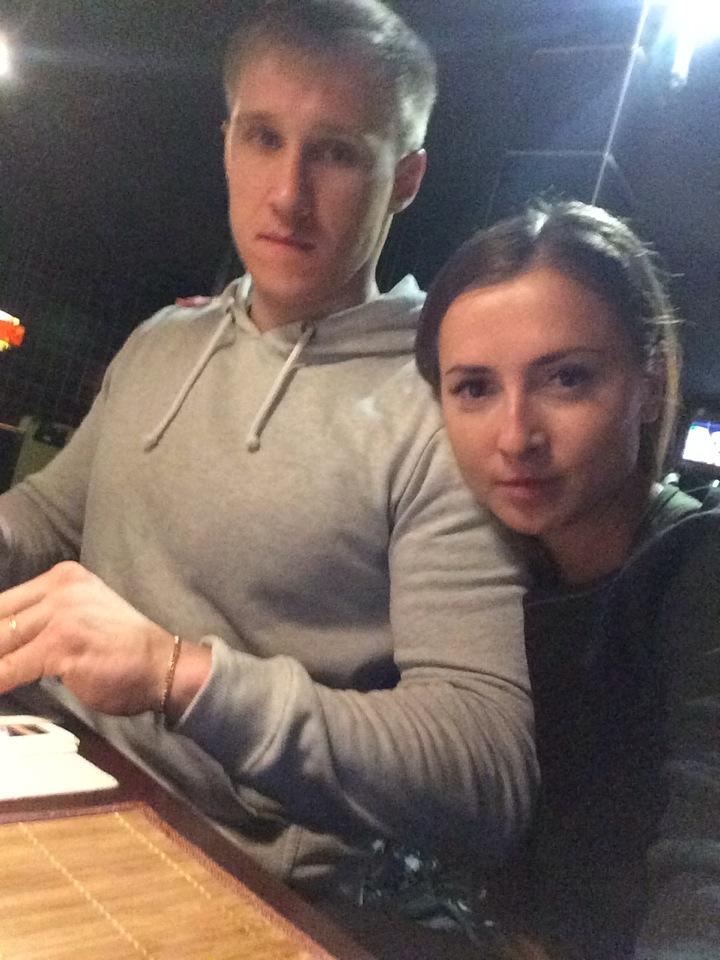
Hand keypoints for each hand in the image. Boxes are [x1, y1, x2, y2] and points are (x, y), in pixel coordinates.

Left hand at [0, 561, 180, 714]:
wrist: (162, 664)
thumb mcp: (82, 615)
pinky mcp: (61, 645)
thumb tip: (4, 642)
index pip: (4, 602)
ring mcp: (61, 614)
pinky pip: (10, 668)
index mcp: (63, 577)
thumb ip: (45, 619)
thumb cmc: (121, 647)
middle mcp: (60, 588)